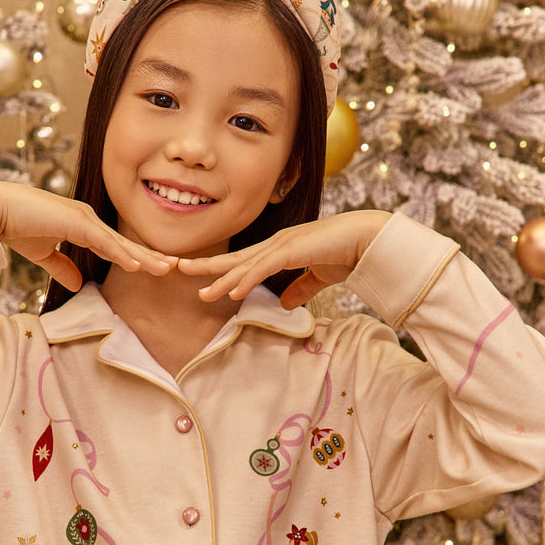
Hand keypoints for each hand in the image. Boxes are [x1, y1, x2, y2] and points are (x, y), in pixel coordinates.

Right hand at [0, 181, 174, 291]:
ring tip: (166, 268)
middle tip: (175, 266)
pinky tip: (137, 266)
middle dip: (150, 256)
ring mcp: (84, 219)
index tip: (156, 267)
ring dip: (143, 257)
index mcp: (82, 225)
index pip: (115, 245)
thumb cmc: (16, 227)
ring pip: (120, 243)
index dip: (136, 256)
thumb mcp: (44, 254)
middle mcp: (88, 219)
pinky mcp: (76, 222)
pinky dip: (121, 254)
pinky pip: (104, 242)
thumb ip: (62, 267)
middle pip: (125, 243)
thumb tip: (78, 284)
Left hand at [177, 211, 390, 308]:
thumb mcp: (317, 278)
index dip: (219, 268)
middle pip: (234, 258)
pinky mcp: (292, 251)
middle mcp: (275, 245)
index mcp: (279, 249)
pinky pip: (263, 268)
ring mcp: (282, 246)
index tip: (197, 276)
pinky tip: (232, 292)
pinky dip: (246, 280)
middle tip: (177, 269)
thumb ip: (300, 289)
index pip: (242, 261)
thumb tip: (284, 304)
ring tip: (201, 291)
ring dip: (222, 278)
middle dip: (206, 266)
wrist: (366, 241)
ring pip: (244, 265)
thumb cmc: (345, 254)